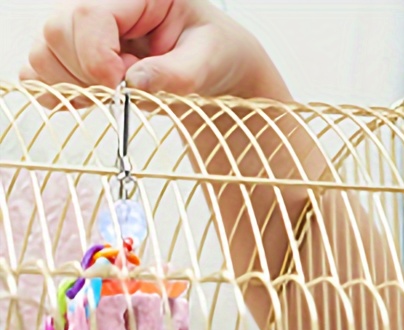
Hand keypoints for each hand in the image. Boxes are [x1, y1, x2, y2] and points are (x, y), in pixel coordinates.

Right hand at [20, 0, 290, 100]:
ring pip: (44, 55)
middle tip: (132, 87)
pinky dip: (64, 92)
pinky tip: (99, 94)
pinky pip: (39, 72)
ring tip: (123, 87)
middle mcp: (99, 2)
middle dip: (92, 74)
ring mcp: (77, 24)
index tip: (124, 88)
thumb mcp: (207, 62)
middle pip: (58, 33)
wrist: (210, 64)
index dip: (98, 58)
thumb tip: (135, 84)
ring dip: (81, 86)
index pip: (88, 15)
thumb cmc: (212, 53)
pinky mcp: (69, 50)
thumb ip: (175, 74)